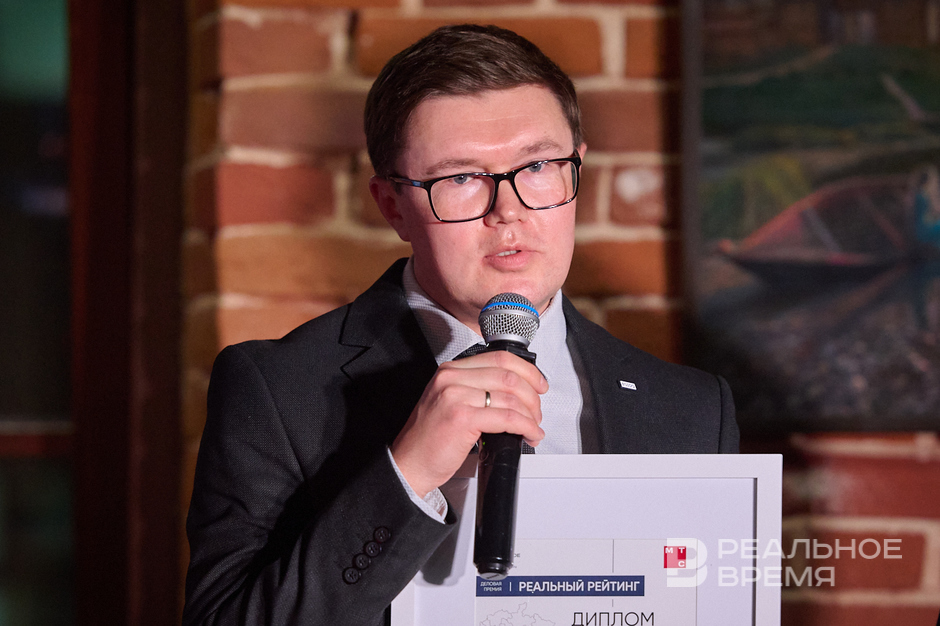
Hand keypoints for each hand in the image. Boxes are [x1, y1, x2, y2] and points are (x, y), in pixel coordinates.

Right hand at [390, 350, 547, 497]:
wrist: (409, 462)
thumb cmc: (430, 437)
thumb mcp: (449, 401)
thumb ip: (477, 389)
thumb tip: (516, 392)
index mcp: (451, 370)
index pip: (499, 358)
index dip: (527, 370)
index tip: (539, 384)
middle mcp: (452, 378)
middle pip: (509, 375)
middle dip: (532, 396)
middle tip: (537, 412)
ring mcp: (456, 396)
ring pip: (511, 397)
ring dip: (531, 415)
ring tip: (533, 427)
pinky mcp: (462, 418)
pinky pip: (507, 418)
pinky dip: (526, 426)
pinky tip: (529, 434)